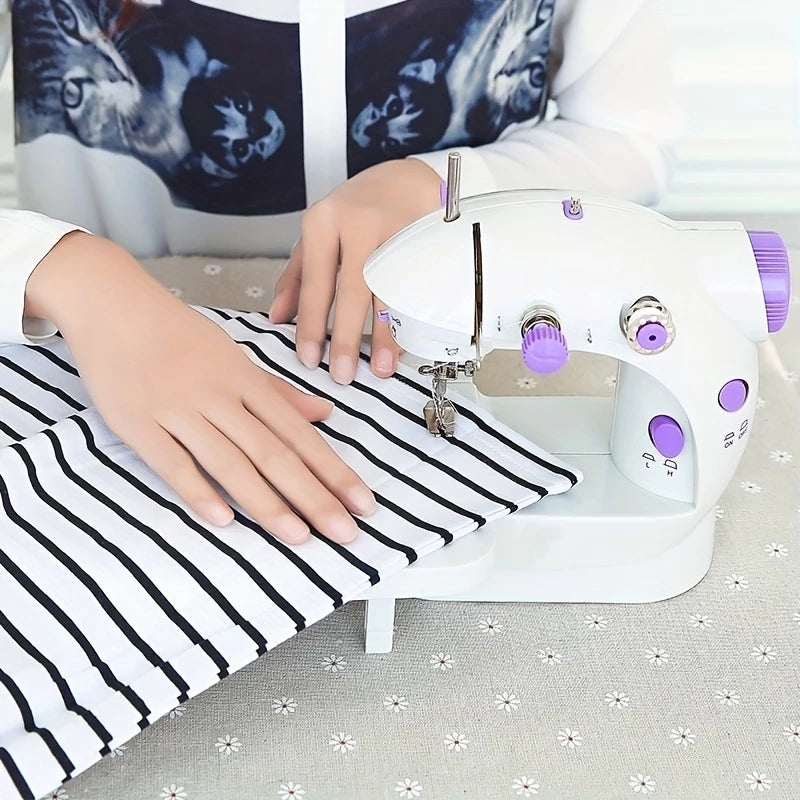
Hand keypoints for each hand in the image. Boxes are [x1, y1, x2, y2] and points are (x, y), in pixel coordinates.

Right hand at [27, 234, 375, 542]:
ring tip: (298, 536)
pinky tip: (224, 520)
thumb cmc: (178, 334)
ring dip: (267, 502)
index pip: (300, 434)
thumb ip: (278, 392)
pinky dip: (198, 490)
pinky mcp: (139, 425)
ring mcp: (179, 411)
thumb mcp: (234, 357)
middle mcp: (220, 397)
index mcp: (247, 381)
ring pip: (230, 462)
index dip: (333, 471)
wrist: (114, 305)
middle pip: (274, 453)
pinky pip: (172, 463)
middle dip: (313, 496)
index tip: (362, 503)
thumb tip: (325, 414)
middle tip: (345, 533)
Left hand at [269, 158, 441, 383]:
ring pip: (388, 291)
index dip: (310, 325)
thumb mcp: (317, 236)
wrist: (404, 179)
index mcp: (322, 222)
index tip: (309, 359)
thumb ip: (296, 276)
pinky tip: (406, 342)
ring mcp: (395, 229)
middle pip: (350, 290)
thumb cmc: (356, 211)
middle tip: (342, 373)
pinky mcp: (423, 238)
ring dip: (383, 335)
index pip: (313, 283)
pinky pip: (415, 286)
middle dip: (345, 338)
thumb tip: (277, 317)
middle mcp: (356, 223)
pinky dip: (409, 319)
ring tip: (380, 367)